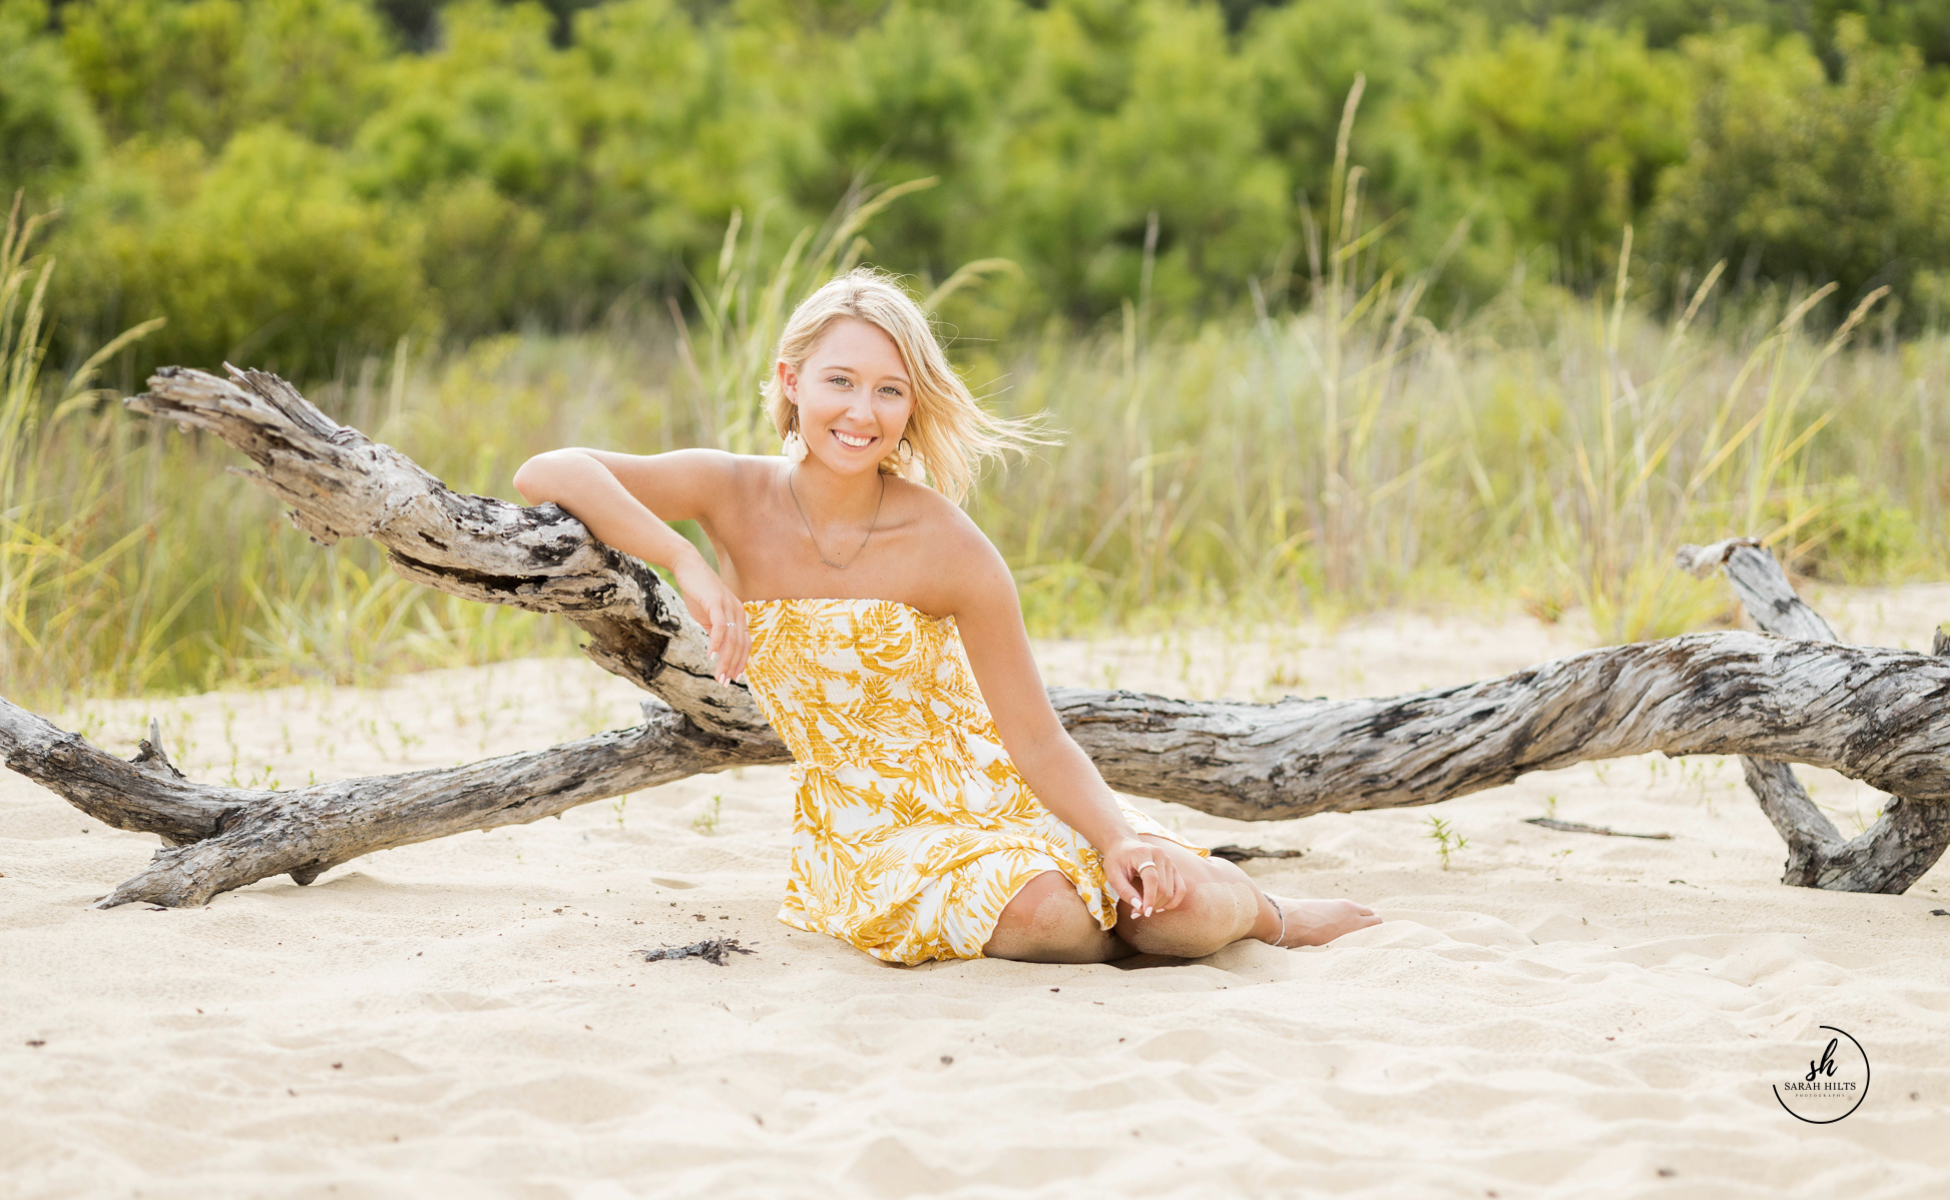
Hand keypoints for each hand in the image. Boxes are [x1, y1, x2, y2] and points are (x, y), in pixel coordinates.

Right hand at [671, 555, 747, 683]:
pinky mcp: (716, 602)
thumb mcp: (709, 616)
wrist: (688, 567)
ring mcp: (729, 606)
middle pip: (740, 645)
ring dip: (725, 660)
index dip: (740, 662)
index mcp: (739, 616)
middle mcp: (738, 611)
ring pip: (731, 640)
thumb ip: (716, 631)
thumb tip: (718, 651)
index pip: (745, 644)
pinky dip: (716, 643)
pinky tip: (710, 656)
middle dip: (732, 666)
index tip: (733, 679)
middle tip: (723, 683)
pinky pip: (720, 627)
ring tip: (718, 675)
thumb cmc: (698, 592)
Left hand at [1101, 838, 1189, 918]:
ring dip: (1160, 905)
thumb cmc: (1116, 860)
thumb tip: (1139, 907)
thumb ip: (1125, 891)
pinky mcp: (1174, 868)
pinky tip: (1160, 908)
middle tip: (1136, 913)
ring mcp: (1170, 861)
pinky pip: (1180, 889)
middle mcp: (1160, 855)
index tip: (1145, 913)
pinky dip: (1172, 901)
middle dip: (1152, 904)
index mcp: (1144, 853)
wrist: (1123, 845)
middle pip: (1163, 887)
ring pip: (1172, 891)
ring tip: (1144, 910)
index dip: (1150, 898)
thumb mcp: (1113, 875)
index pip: (1152, 879)